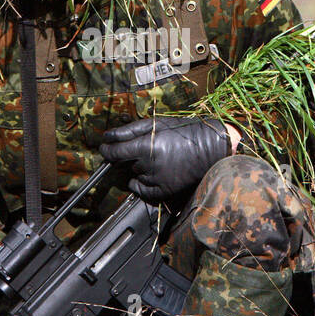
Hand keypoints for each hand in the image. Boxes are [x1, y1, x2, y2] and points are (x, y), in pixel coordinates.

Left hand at [99, 116, 233, 201]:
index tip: (105, 148)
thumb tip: (107, 137)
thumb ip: (129, 131)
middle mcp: (151, 164)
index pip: (115, 152)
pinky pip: (143, 191)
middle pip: (127, 163)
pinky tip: (147, 175)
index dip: (106, 150)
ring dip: (140, 168)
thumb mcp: (156, 124)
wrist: (210, 146)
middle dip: (131, 156)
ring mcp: (158, 179)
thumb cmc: (182, 132)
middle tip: (146, 148)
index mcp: (147, 145)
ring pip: (136, 175)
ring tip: (157, 159)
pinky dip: (141, 185)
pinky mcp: (166, 190)